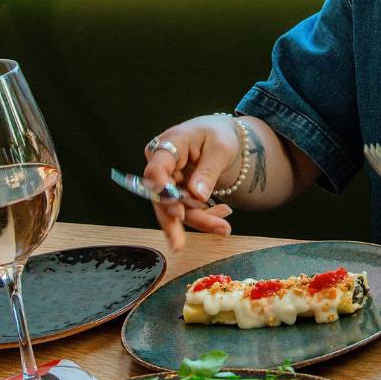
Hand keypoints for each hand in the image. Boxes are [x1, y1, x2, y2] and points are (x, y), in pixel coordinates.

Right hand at [142, 114, 239, 250]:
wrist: (220, 137)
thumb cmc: (219, 135)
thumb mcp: (221, 148)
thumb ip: (208, 171)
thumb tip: (198, 196)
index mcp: (170, 143)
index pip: (157, 169)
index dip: (163, 192)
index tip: (177, 212)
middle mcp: (162, 163)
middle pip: (163, 196)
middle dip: (178, 220)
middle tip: (182, 244)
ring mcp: (167, 179)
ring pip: (174, 208)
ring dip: (199, 221)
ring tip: (223, 228)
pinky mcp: (175, 192)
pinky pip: (186, 210)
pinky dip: (205, 215)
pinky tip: (223, 214)